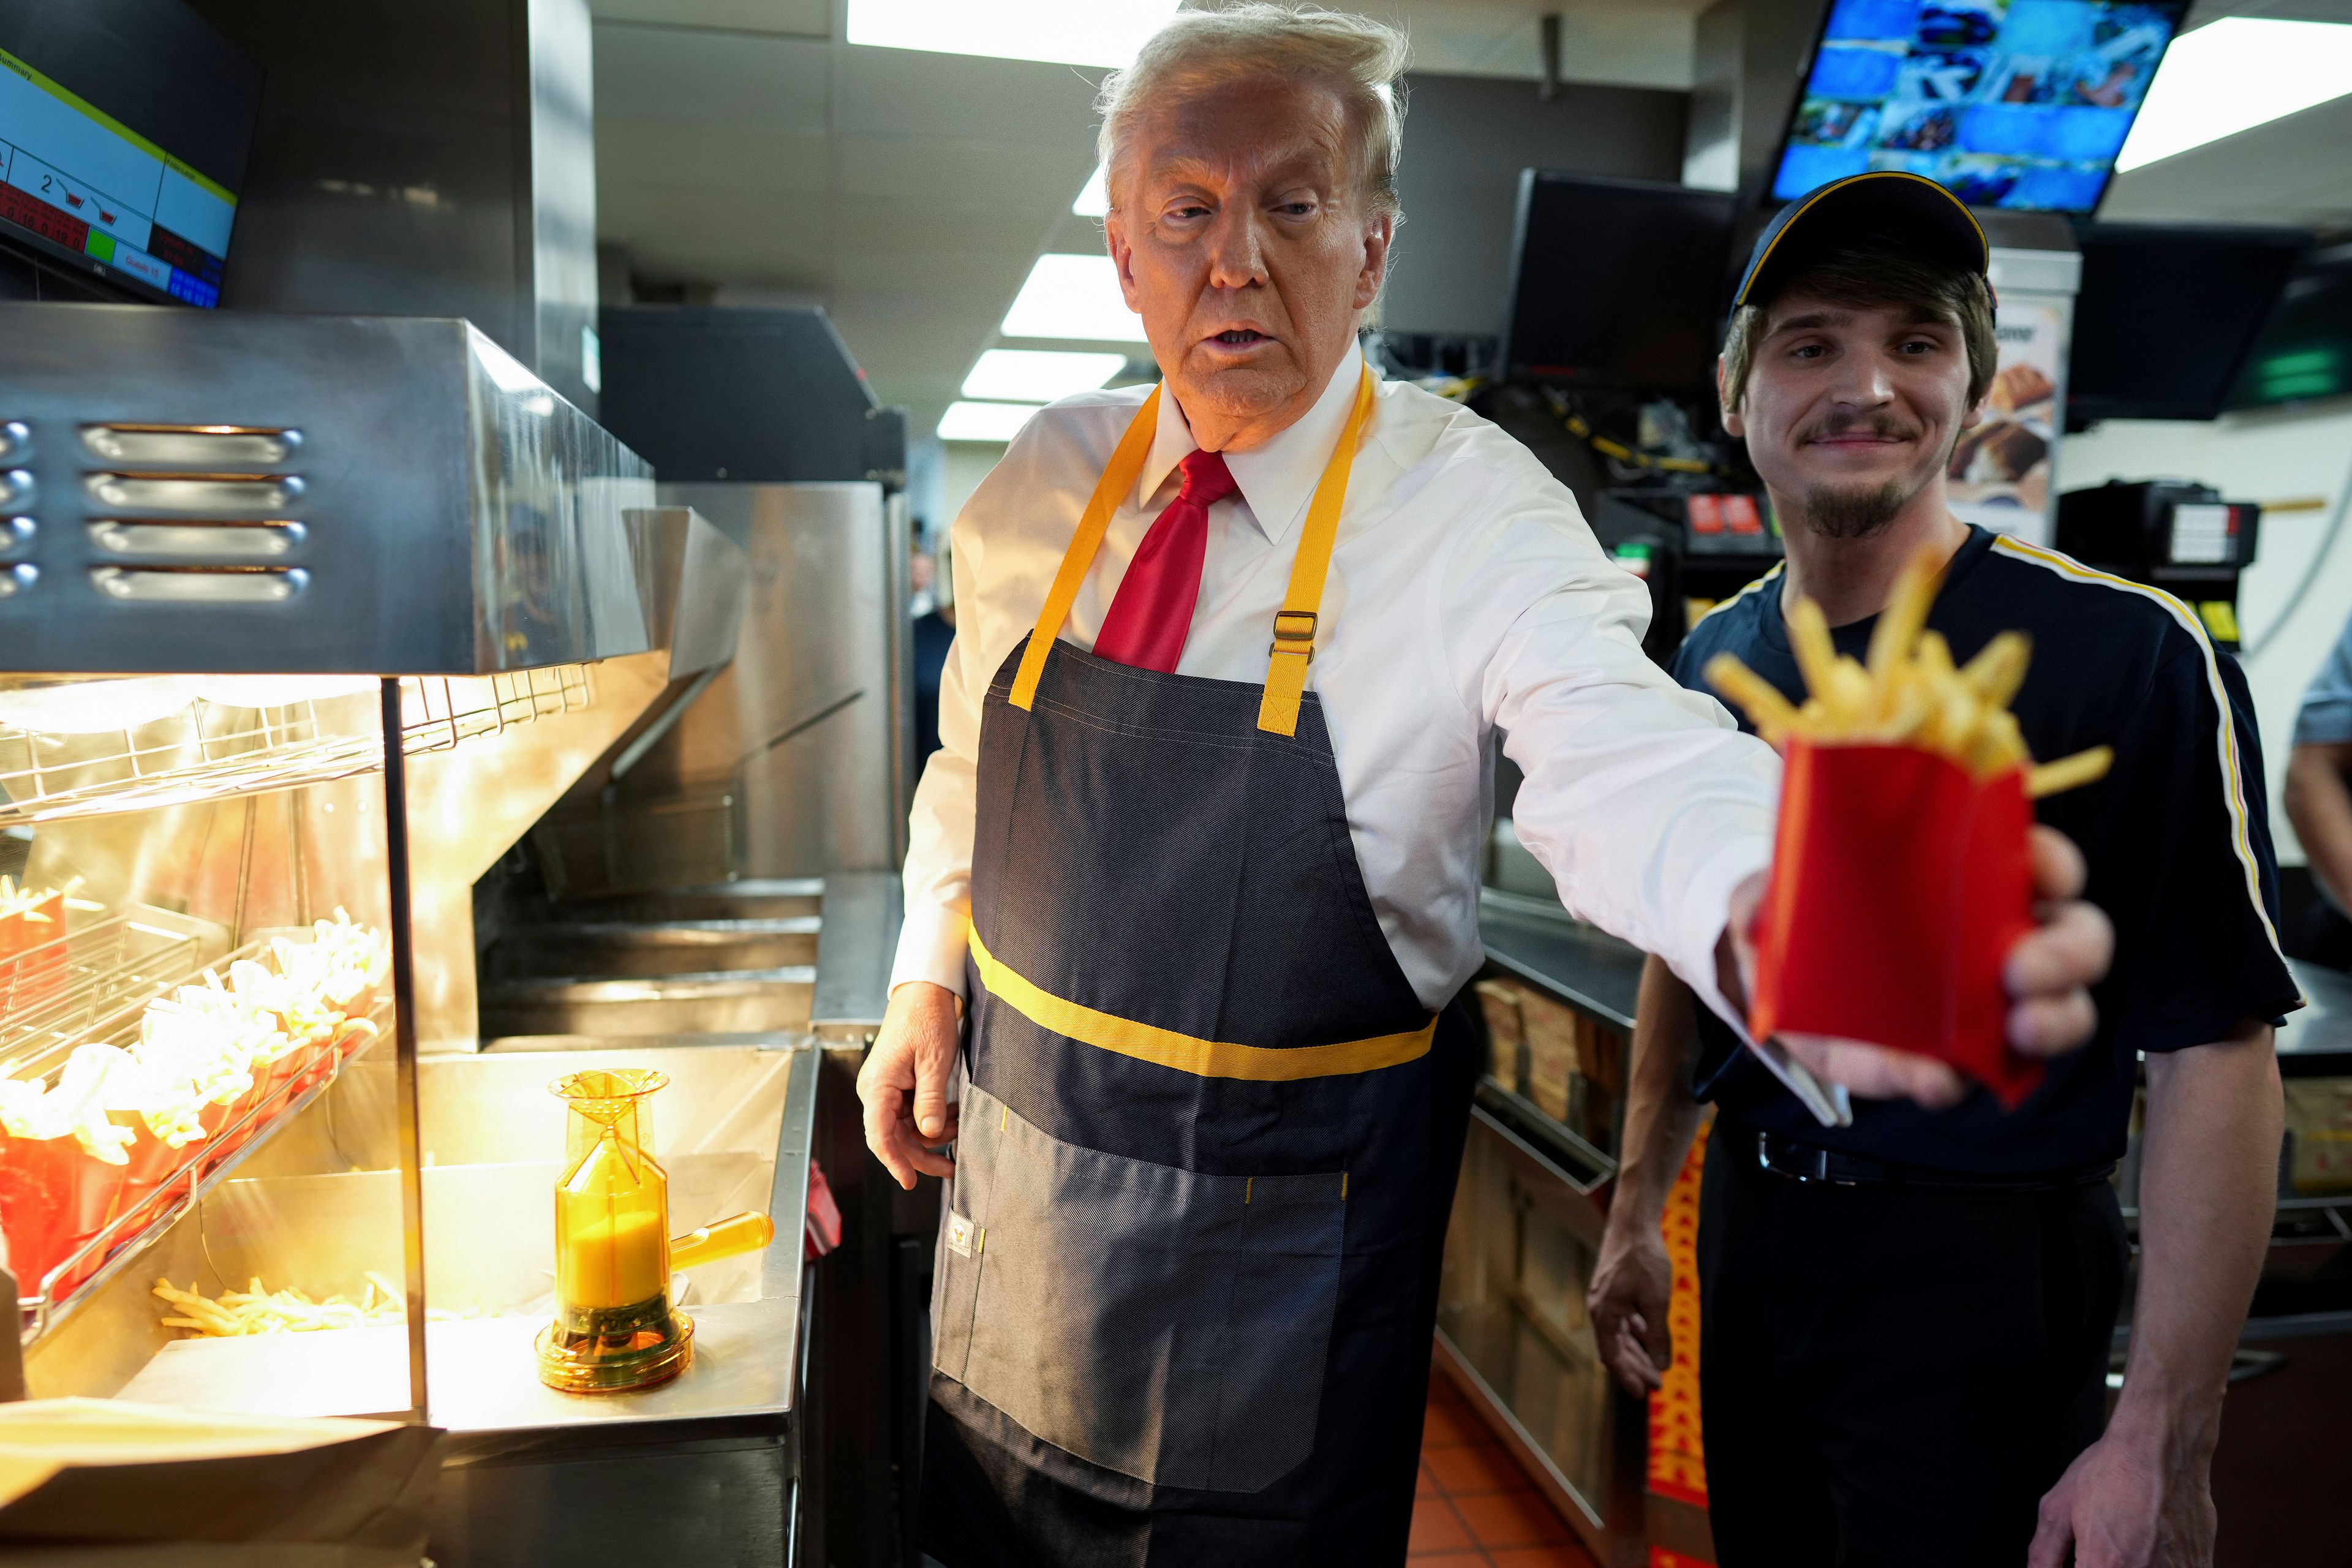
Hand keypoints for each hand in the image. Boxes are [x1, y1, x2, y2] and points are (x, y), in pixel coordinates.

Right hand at [857, 980, 961, 1189]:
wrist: (923, 993)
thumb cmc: (925, 1019)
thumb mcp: (934, 1061)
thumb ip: (930, 1099)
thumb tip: (928, 1134)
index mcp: (877, 1086)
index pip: (879, 1135)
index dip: (894, 1162)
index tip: (909, 1181)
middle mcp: (875, 1091)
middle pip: (893, 1138)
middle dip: (921, 1155)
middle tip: (950, 1168)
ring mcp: (885, 1090)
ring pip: (905, 1129)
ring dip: (932, 1134)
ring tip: (959, 1129)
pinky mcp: (897, 1086)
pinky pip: (911, 1114)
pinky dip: (932, 1118)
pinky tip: (953, 1115)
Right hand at [1588, 1206, 1673, 1395]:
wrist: (1633, 1223)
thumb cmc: (1643, 1260)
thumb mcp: (1656, 1301)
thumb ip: (1658, 1335)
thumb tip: (1661, 1365)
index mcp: (1604, 1314)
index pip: (1612, 1356)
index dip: (1628, 1376)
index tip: (1644, 1394)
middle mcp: (1601, 1308)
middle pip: (1616, 1348)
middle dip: (1636, 1368)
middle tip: (1656, 1385)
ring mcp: (1607, 1297)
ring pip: (1621, 1334)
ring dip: (1638, 1351)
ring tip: (1656, 1367)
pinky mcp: (1616, 1288)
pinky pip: (1624, 1318)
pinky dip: (1636, 1331)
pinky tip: (1649, 1335)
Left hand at [1727, 824, 2115, 1107]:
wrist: (1770, 992)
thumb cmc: (1802, 916)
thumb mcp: (1784, 885)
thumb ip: (1775, 883)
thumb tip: (1762, 897)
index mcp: (1979, 879)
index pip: (2043, 861)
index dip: (2055, 864)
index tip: (2042, 874)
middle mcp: (2003, 940)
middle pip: (2078, 939)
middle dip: (2069, 954)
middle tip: (2022, 969)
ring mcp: (1989, 1006)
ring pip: (2060, 1013)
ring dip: (2052, 1022)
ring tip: (2019, 1027)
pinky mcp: (1950, 1063)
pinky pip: (1969, 1078)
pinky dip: (1952, 1081)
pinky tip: (1932, 1077)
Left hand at [2028, 1428, 2215, 1567]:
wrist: (2163, 1445)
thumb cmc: (2111, 1471)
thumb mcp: (2058, 1508)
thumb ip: (2044, 1554)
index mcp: (2106, 1564)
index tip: (2081, 1560)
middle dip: (2104, 1564)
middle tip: (2103, 1547)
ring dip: (2132, 1563)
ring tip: (2128, 1539)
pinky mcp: (2200, 1565)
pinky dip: (2159, 1562)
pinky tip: (2150, 1544)